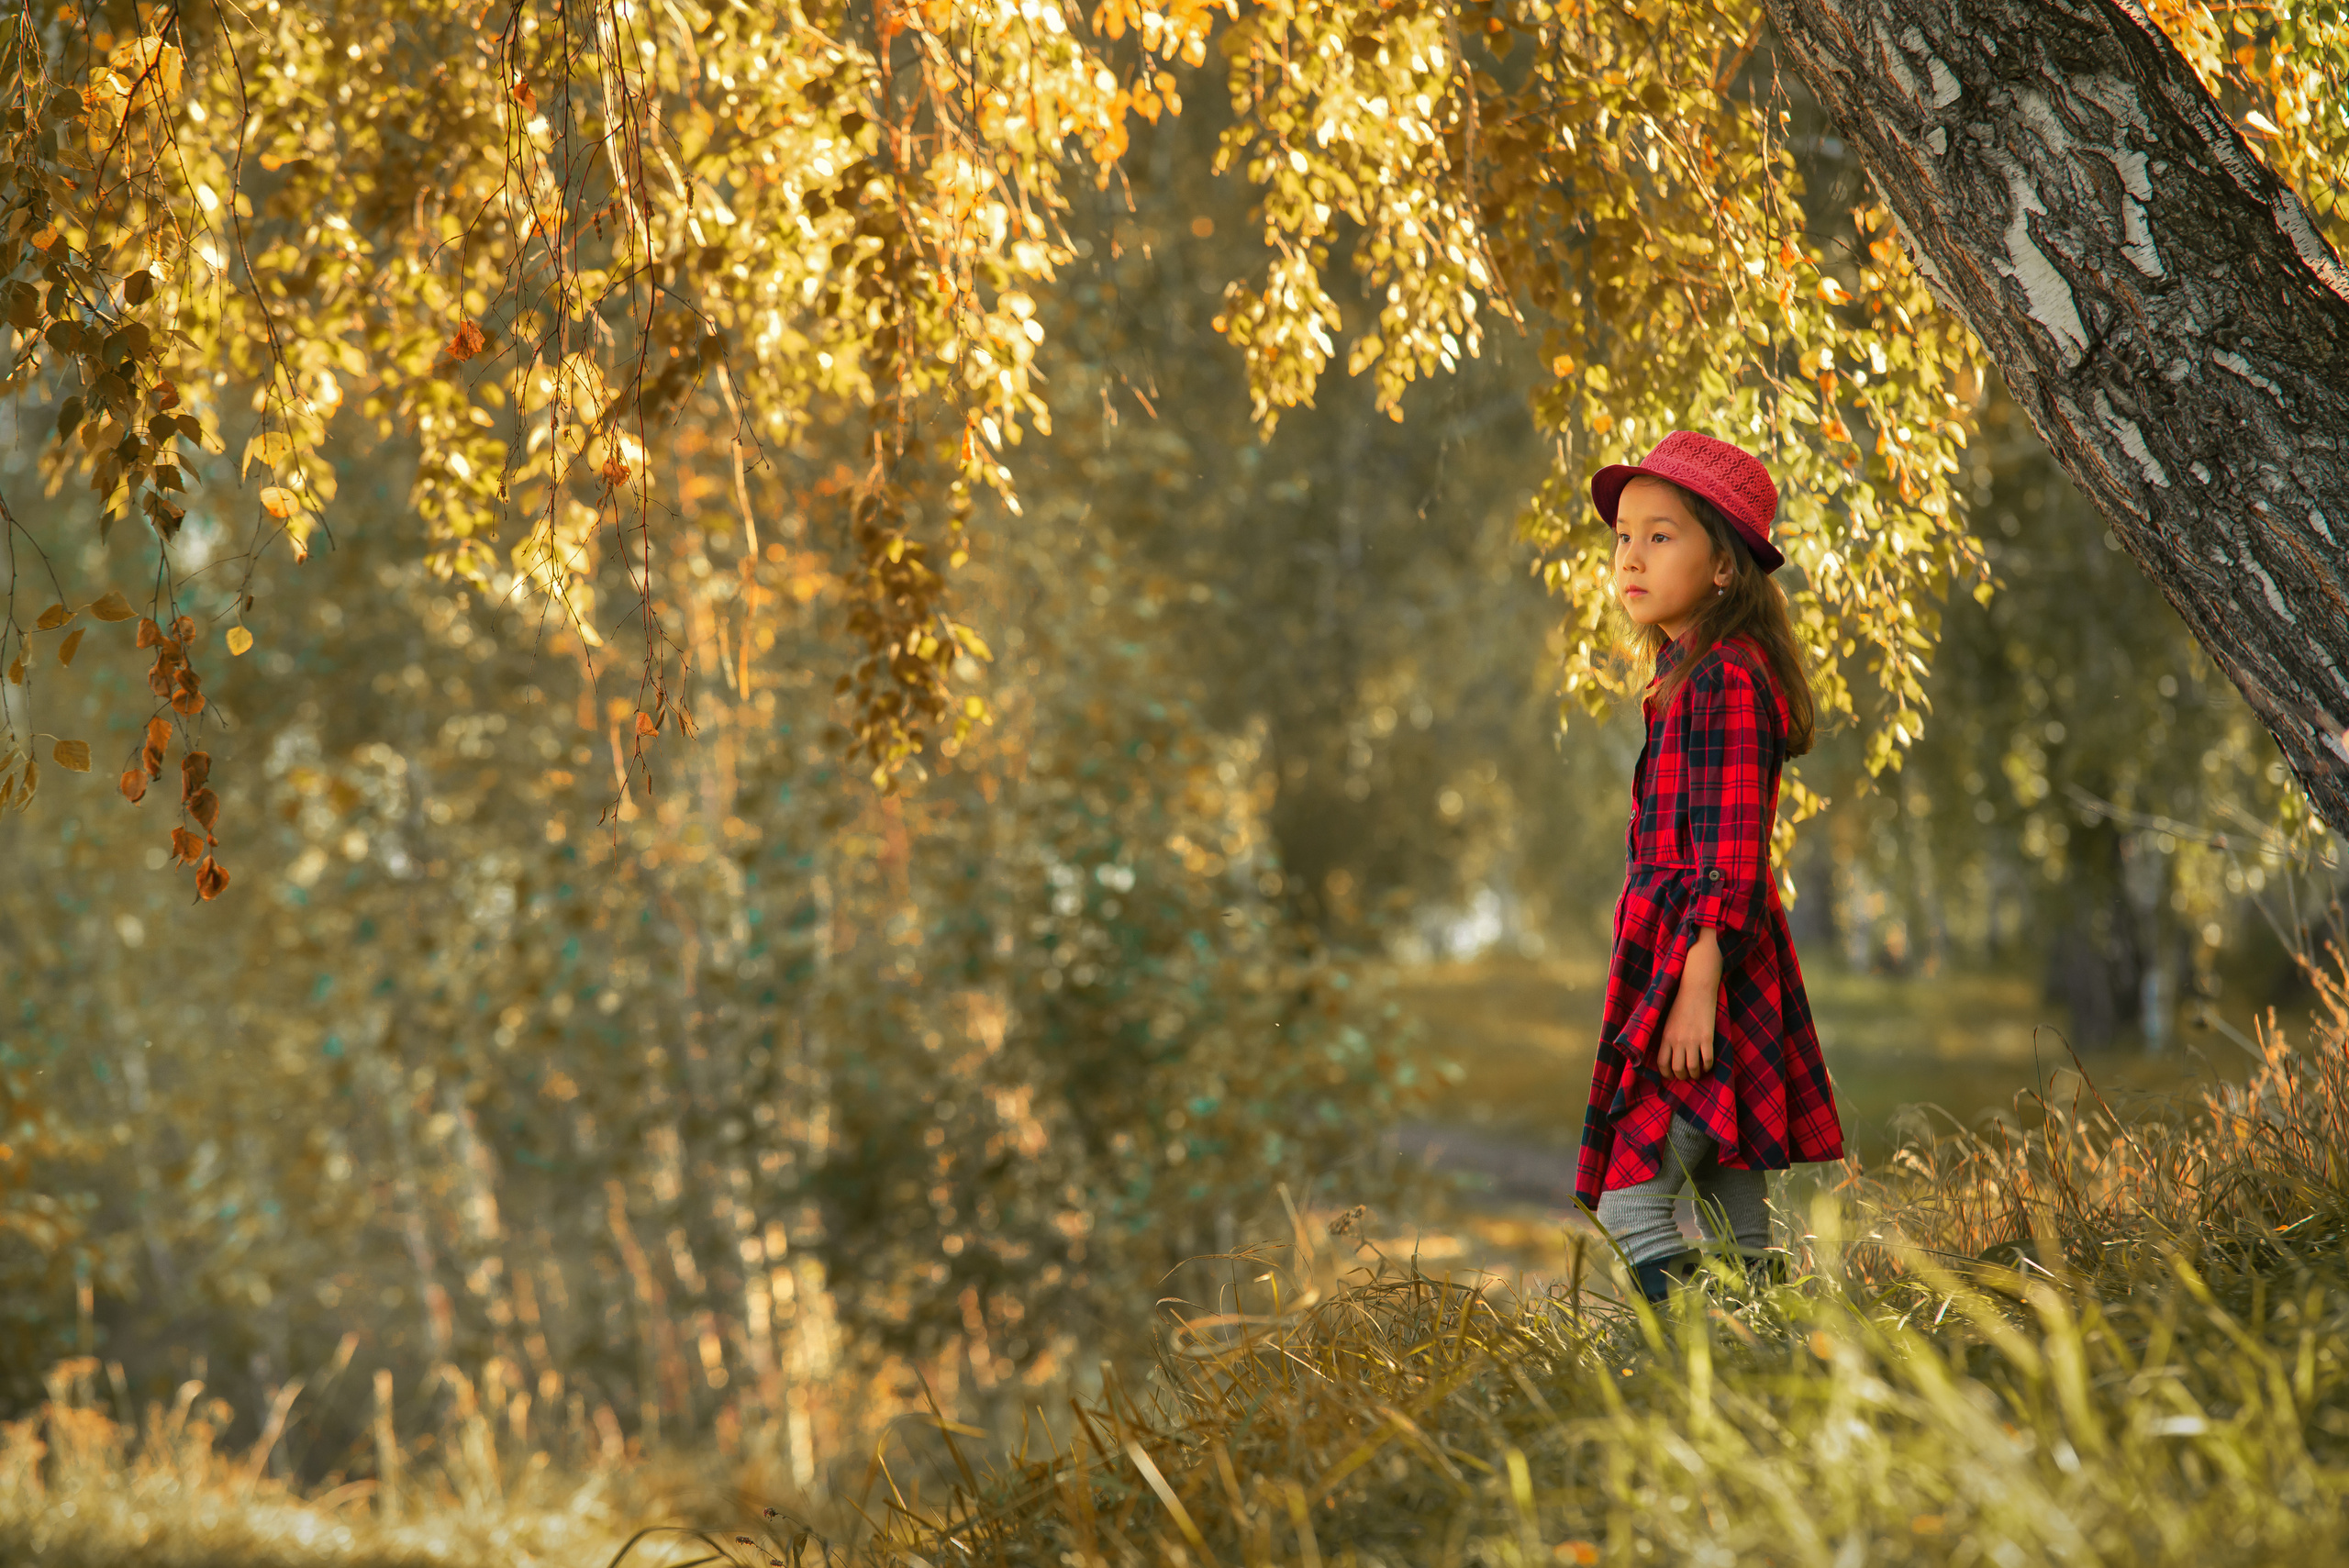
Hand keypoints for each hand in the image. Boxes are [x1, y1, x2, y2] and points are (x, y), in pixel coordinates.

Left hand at [1658, 927, 1721, 1080]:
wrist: (1696, 988)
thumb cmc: (1680, 1003)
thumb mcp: (1667, 1020)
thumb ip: (1666, 1037)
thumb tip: (1667, 1052)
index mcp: (1665, 1037)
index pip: (1662, 1064)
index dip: (1667, 1074)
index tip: (1671, 1076)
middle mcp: (1677, 1041)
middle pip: (1678, 1069)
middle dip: (1682, 1076)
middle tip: (1686, 1076)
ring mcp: (1692, 1040)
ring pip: (1693, 1068)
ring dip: (1696, 1074)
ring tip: (1698, 1073)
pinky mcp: (1707, 1037)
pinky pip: (1708, 1060)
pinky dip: (1708, 1066)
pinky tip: (1708, 1065)